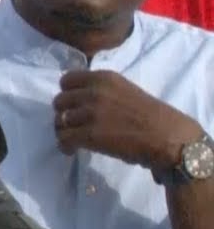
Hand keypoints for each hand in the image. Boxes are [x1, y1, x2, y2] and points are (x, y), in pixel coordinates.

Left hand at [52, 70, 202, 170]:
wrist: (169, 138)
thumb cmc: (153, 117)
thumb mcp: (125, 91)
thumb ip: (102, 92)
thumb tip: (80, 101)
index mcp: (104, 78)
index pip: (67, 80)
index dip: (67, 94)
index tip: (72, 105)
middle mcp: (94, 91)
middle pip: (60, 101)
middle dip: (64, 113)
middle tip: (73, 124)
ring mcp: (90, 112)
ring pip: (59, 121)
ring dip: (64, 131)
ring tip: (73, 139)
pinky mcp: (89, 134)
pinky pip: (63, 138)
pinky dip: (65, 146)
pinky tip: (72, 150)